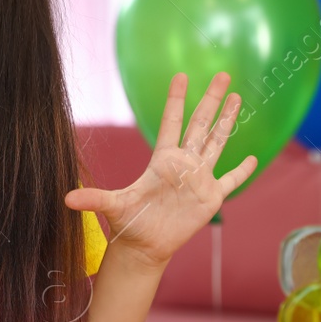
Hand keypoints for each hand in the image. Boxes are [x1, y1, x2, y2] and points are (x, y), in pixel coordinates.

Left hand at [65, 72, 256, 268]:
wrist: (144, 246)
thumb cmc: (128, 223)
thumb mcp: (112, 207)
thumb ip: (94, 199)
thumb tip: (67, 198)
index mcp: (162, 159)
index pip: (172, 122)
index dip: (176, 99)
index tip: (182, 75)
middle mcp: (183, 163)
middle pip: (200, 124)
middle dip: (211, 100)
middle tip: (222, 75)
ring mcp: (199, 179)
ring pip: (217, 143)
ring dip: (228, 122)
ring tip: (237, 98)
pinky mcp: (211, 198)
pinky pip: (231, 180)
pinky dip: (242, 170)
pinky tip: (253, 157)